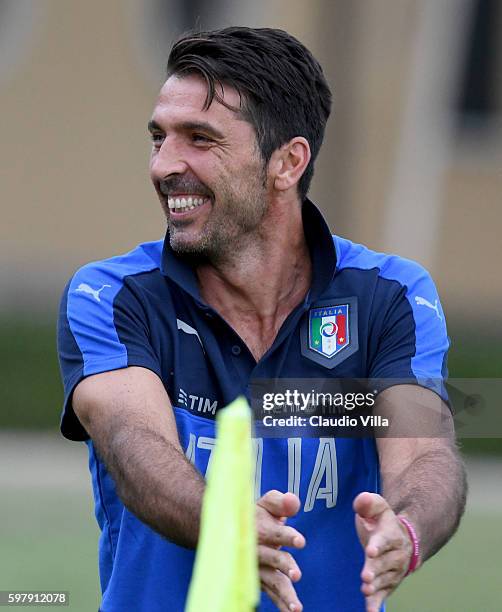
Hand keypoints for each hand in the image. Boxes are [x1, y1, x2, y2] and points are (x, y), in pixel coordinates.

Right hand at [256, 490, 305, 611]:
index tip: (300, 541)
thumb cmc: (257, 515)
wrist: (230, 531)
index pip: (275, 532)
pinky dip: (280, 603)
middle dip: (284, 565)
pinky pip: (270, 593)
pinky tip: (292, 611)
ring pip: (271, 581)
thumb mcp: (266, 503)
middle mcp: (257, 550)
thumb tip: (293, 500)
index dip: (287, 536)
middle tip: (297, 574)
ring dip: (284, 594)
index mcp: (260, 529)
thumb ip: (281, 502)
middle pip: (272, 558)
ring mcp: (257, 568)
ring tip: (297, 607)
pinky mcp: (259, 580)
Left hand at [353, 492, 413, 611]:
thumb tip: (361, 500)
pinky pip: (384, 595)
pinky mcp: (389, 584)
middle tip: (365, 577)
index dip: (377, 545)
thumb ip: (368, 502)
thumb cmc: (382, 522)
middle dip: (375, 570)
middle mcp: (396, 554)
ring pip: (385, 580)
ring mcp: (394, 571)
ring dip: (376, 586)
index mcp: (392, 534)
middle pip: (384, 563)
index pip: (384, 539)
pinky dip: (377, 604)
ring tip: (366, 590)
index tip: (370, 550)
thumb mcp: (377, 507)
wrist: (403, 539)